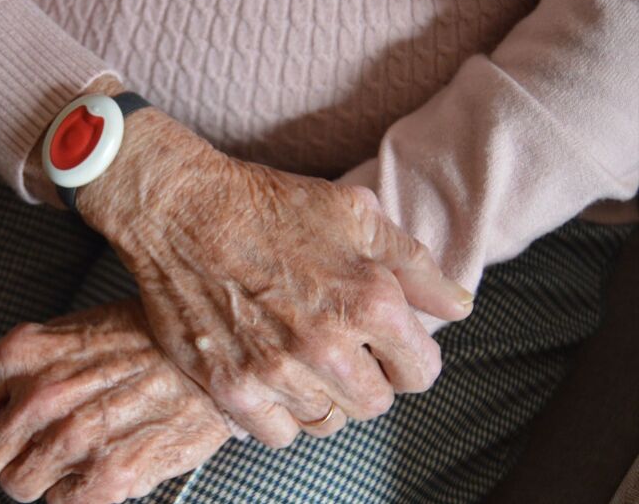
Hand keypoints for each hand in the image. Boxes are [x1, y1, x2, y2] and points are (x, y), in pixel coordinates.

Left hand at [0, 300, 229, 503]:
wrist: (210, 360)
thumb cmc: (143, 340)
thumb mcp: (69, 332)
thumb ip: (21, 371)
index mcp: (20, 355)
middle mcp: (38, 396)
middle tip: (17, 458)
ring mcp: (71, 438)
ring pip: (17, 486)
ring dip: (38, 477)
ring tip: (70, 455)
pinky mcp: (106, 476)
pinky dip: (74, 493)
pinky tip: (98, 465)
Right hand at [75, 107, 474, 447]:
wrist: (183, 209)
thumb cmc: (271, 205)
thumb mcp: (355, 214)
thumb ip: (415, 264)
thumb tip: (457, 307)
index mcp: (370, 301)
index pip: (421, 371)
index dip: (408, 358)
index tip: (386, 347)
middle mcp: (327, 345)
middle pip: (374, 404)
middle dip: (367, 379)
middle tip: (340, 350)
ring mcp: (276, 372)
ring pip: (328, 422)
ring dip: (322, 396)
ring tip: (302, 361)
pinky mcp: (231, 387)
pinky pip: (278, 435)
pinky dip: (280, 415)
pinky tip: (271, 378)